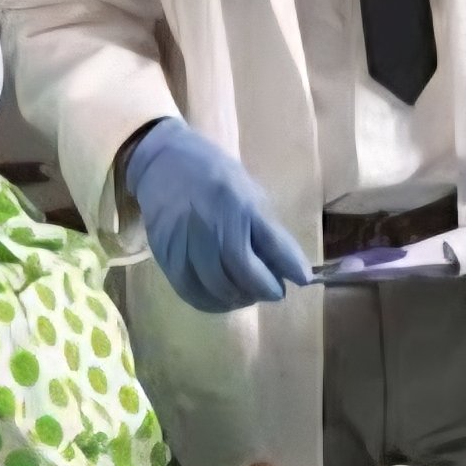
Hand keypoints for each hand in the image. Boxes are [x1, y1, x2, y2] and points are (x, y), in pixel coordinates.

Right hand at [121, 119, 311, 311]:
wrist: (163, 163)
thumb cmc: (215, 176)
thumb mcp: (249, 192)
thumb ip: (267, 230)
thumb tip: (291, 269)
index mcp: (240, 202)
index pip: (272, 243)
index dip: (290, 267)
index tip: (302, 279)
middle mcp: (213, 222)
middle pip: (242, 272)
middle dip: (263, 289)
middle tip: (271, 290)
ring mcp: (186, 240)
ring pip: (215, 287)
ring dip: (238, 299)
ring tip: (247, 294)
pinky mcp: (166, 254)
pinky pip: (190, 291)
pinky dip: (210, 303)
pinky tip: (221, 298)